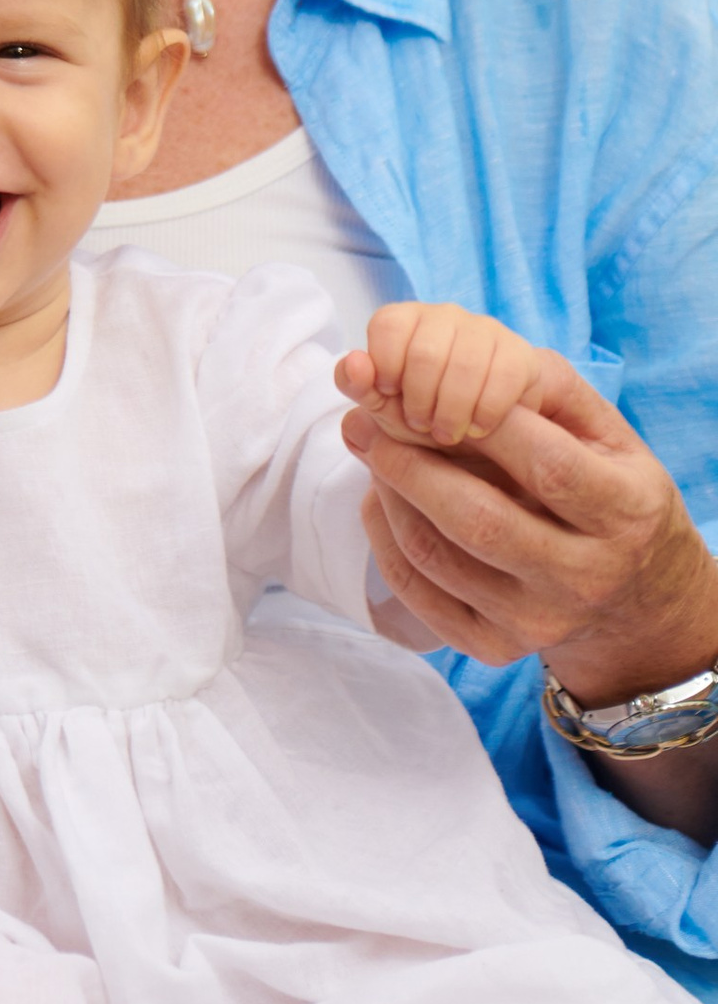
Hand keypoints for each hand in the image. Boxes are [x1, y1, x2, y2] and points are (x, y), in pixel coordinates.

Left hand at [334, 302, 549, 449]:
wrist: (476, 434)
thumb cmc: (420, 412)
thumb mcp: (382, 404)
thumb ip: (357, 384)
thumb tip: (353, 362)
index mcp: (404, 319)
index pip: (389, 326)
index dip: (386, 367)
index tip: (390, 395)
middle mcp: (444, 315)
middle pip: (426, 352)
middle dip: (419, 400)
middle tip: (421, 425)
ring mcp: (486, 329)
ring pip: (465, 366)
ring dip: (451, 410)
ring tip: (446, 433)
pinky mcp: (520, 353)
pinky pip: (503, 378)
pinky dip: (485, 412)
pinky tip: (476, 428)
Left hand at [342, 347, 717, 703]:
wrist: (637, 597)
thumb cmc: (612, 491)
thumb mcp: (609, 435)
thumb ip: (549, 389)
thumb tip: (466, 355)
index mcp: (626, 515)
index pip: (549, 467)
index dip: (482, 425)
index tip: (426, 385)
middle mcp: (586, 578)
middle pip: (480, 520)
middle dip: (410, 462)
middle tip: (366, 418)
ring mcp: (539, 621)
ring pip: (438, 556)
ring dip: (390, 494)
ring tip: (371, 449)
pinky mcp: (494, 648)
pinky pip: (419, 593)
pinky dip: (385, 540)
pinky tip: (381, 499)